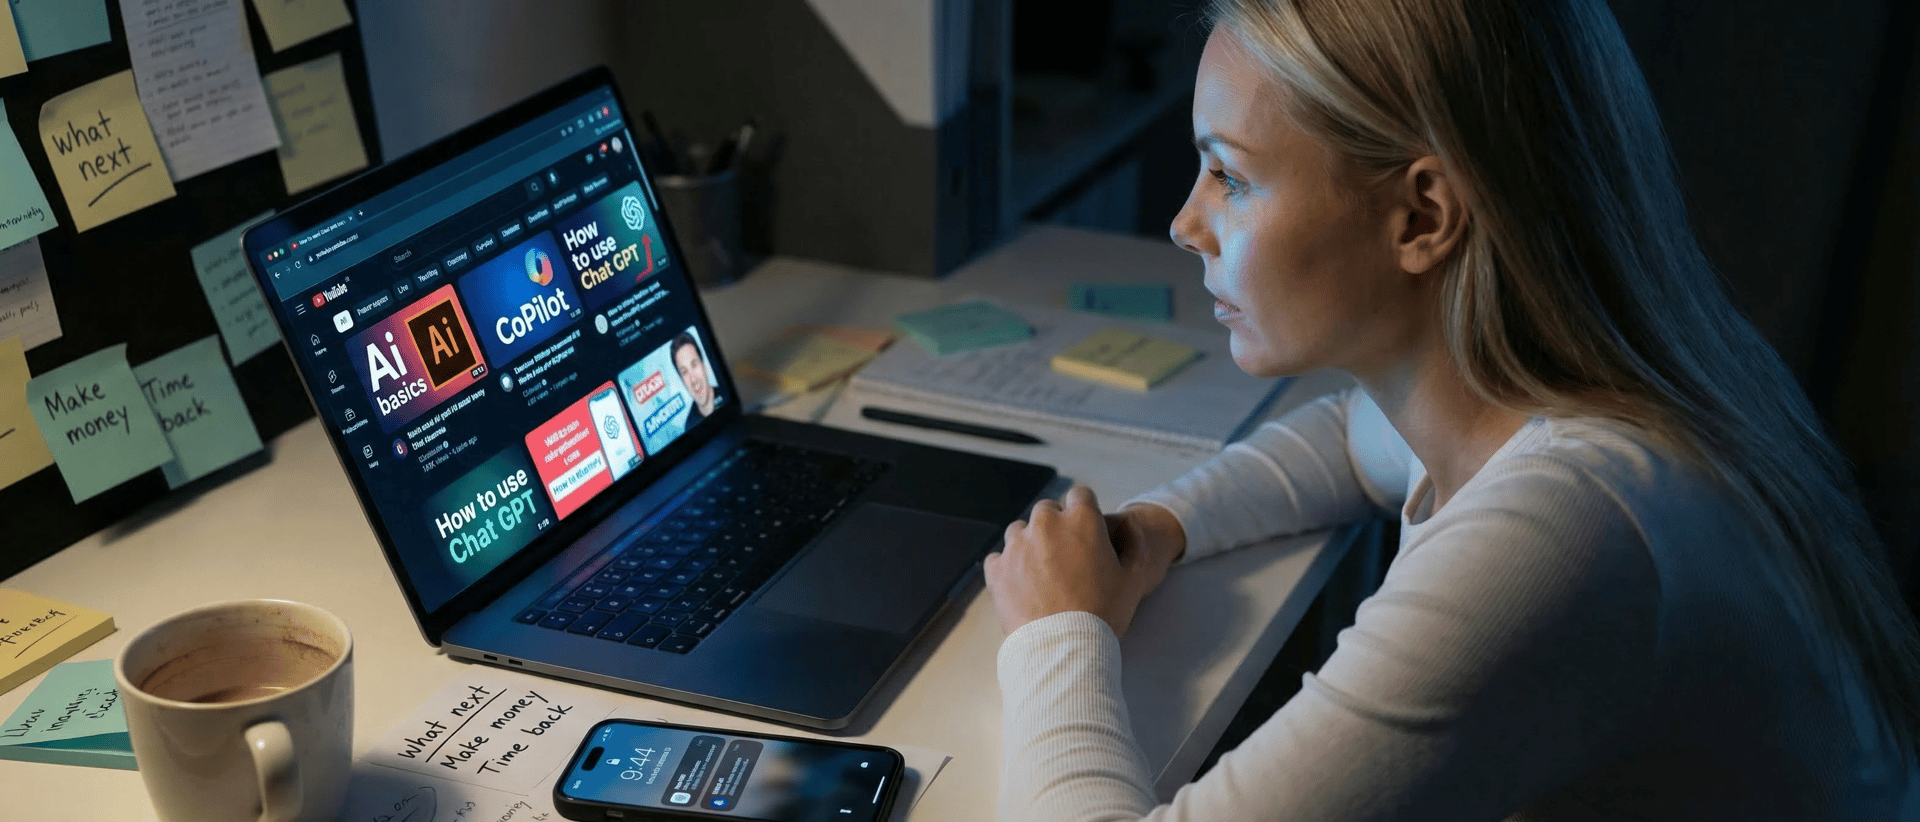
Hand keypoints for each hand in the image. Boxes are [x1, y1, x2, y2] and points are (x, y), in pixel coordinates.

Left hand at [983, 487, 1179, 636]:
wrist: (1063, 647)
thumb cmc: (1103, 612)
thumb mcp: (1133, 579)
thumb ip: (1133, 546)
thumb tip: (1128, 527)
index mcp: (1081, 519)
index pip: (1080, 495)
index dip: (1085, 512)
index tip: (1086, 532)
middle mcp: (1045, 523)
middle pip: (1047, 510)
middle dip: (1056, 527)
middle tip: (1065, 558)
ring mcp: (1016, 545)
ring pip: (1020, 531)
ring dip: (1030, 544)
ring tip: (1041, 574)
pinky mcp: (996, 568)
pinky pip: (999, 557)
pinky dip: (1008, 567)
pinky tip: (1022, 587)